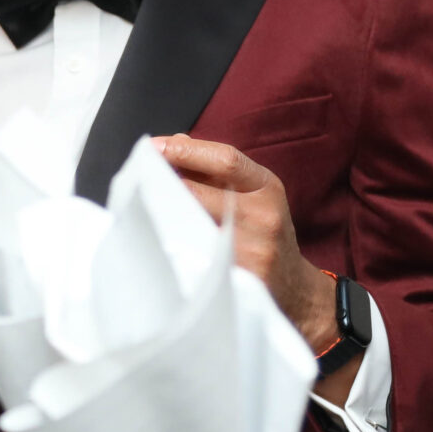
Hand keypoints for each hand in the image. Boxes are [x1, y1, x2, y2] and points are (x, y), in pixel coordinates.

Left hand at [155, 135, 338, 349]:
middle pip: (200, 192)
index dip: (185, 150)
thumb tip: (175, 142)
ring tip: (140, 206)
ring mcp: (253, 250)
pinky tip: (158, 243)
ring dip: (163, 214)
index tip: (155, 146)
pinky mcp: (241, 279)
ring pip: (192, 226)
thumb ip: (216, 170)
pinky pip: (196, 259)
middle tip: (137, 177)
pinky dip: (174, 248)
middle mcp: (263, 215)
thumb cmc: (265, 234)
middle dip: (164, 182)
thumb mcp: (254, 195)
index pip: (225, 159)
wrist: (296, 289)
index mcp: (266, 187)